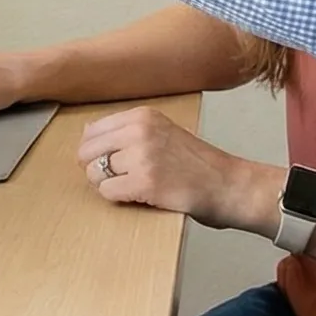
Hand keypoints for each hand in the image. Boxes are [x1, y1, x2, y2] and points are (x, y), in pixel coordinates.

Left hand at [76, 107, 280, 230]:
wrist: (229, 185)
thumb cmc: (198, 164)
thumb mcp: (163, 133)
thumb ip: (127, 131)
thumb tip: (86, 132)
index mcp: (143, 116)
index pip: (92, 130)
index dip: (95, 152)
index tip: (111, 162)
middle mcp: (140, 130)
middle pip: (86, 152)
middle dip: (96, 169)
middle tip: (121, 178)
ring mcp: (142, 156)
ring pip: (94, 174)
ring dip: (107, 186)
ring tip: (133, 187)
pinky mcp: (145, 182)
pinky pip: (107, 192)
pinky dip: (118, 199)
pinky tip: (140, 197)